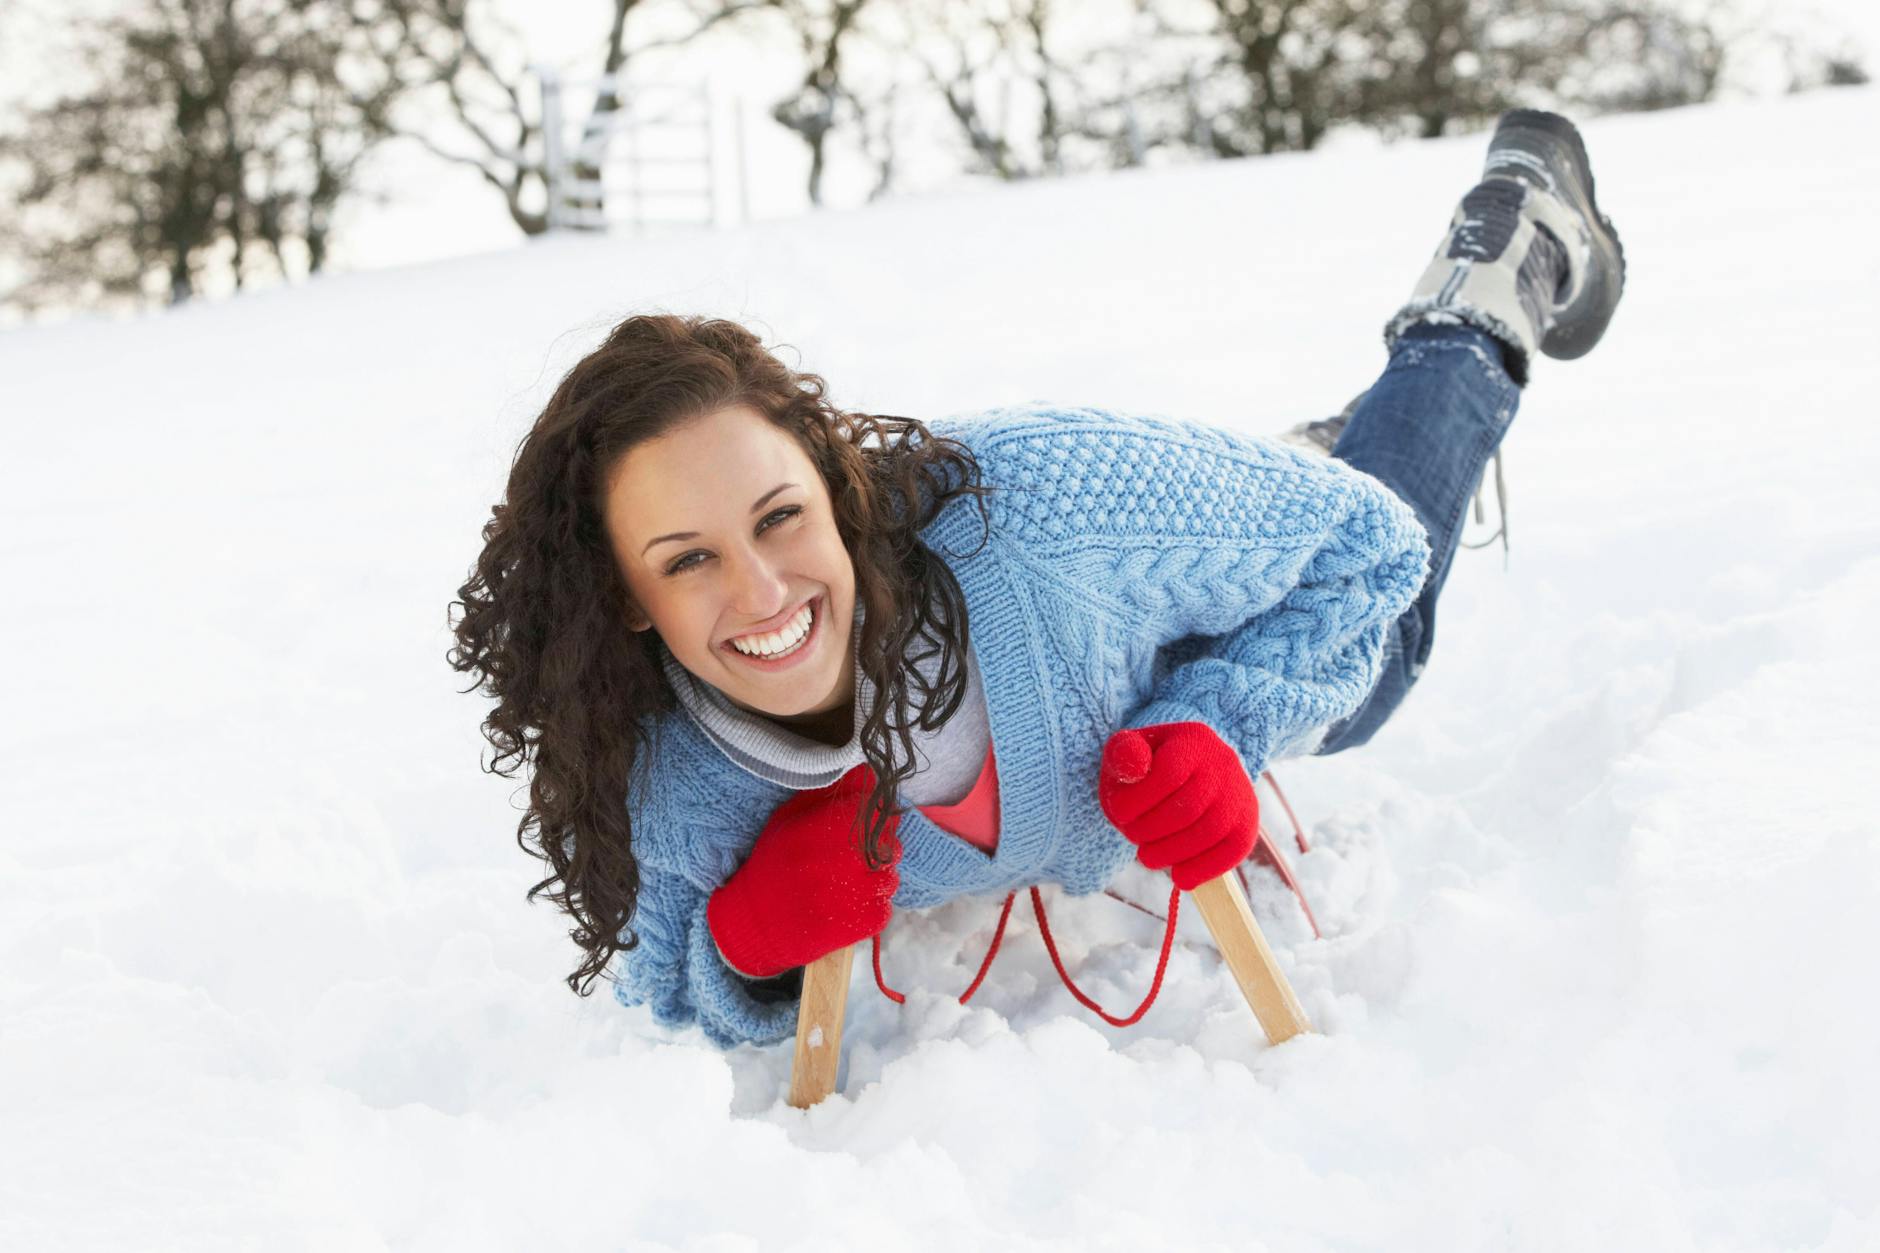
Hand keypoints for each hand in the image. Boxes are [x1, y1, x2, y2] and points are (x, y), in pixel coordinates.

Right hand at [706, 763, 901, 978]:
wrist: (754, 920)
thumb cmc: (773, 864)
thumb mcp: (788, 819)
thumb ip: (825, 796)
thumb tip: (863, 773)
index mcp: (824, 829)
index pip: (874, 812)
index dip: (875, 816)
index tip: (866, 825)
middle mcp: (842, 859)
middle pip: (889, 845)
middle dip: (880, 848)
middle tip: (858, 857)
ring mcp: (853, 894)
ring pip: (890, 878)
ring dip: (877, 878)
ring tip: (852, 882)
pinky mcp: (858, 924)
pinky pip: (884, 908)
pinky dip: (873, 906)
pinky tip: (849, 903)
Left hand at [1098, 722, 1258, 890]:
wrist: (1186, 777)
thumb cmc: (1148, 768)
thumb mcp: (1128, 752)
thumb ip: (1124, 754)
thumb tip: (1136, 766)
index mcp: (1193, 739)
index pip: (1169, 772)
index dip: (1140, 800)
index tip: (1120, 815)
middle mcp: (1224, 762)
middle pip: (1189, 806)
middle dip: (1152, 830)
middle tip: (1133, 837)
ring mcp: (1240, 793)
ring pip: (1210, 831)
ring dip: (1172, 853)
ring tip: (1149, 857)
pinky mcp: (1247, 823)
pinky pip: (1232, 851)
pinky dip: (1204, 869)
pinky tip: (1180, 877)